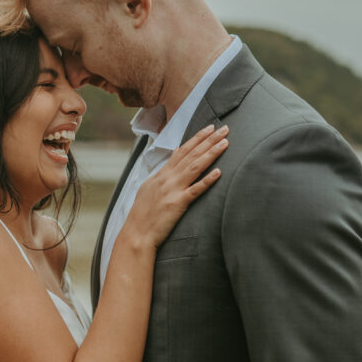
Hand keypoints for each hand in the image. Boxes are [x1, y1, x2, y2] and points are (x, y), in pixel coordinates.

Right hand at [124, 124, 228, 248]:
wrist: (137, 233)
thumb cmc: (143, 212)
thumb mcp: (150, 185)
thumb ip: (164, 169)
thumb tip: (175, 152)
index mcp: (161, 173)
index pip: (183, 150)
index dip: (197, 138)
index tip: (210, 128)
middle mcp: (168, 178)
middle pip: (192, 154)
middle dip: (209, 140)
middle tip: (224, 128)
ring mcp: (173, 189)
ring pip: (195, 167)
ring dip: (211, 153)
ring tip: (225, 143)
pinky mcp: (178, 204)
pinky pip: (195, 190)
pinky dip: (207, 180)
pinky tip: (219, 172)